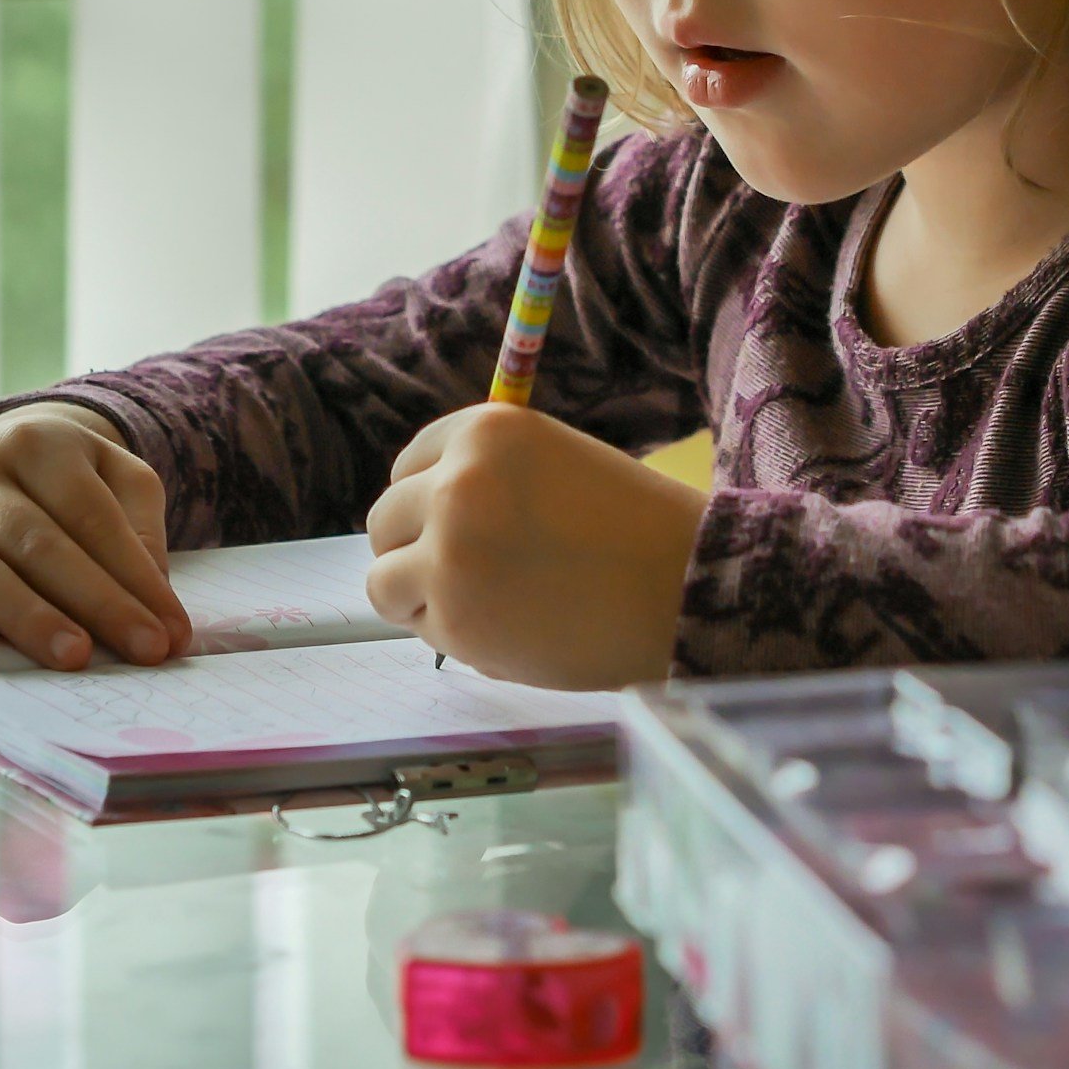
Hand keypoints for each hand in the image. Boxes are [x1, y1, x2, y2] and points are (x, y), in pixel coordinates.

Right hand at [0, 403, 191, 669]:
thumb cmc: (70, 480)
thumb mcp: (118, 478)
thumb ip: (140, 527)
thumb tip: (152, 597)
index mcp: (36, 442)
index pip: (90, 515)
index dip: (134, 576)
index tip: (170, 632)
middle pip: (37, 541)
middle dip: (95, 602)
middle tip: (140, 650)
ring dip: (26, 615)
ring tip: (74, 655)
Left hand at [363, 404, 707, 688]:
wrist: (686, 588)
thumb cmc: (632, 528)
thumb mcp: (551, 463)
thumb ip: (485, 477)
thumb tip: (416, 516)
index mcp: (483, 431)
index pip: (408, 465)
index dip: (426, 502)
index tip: (453, 527)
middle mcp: (455, 483)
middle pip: (384, 521)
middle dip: (413, 551)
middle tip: (464, 576)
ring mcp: (448, 553)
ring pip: (383, 581)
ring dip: (421, 598)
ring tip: (483, 606)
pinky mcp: (455, 619)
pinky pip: (422, 630)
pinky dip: (453, 637)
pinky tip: (511, 631)